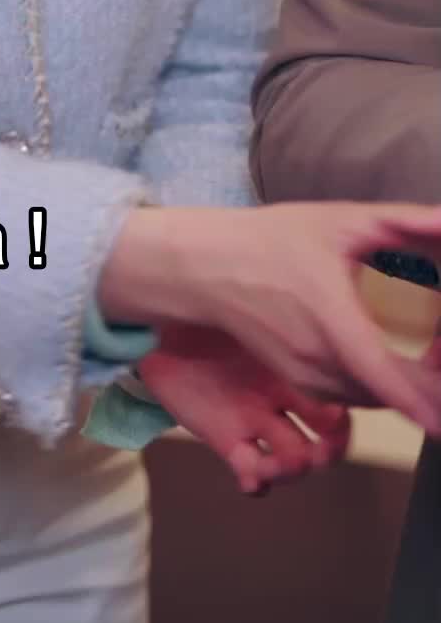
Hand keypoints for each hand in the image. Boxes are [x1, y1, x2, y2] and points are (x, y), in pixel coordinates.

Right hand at [98, 200, 440, 434]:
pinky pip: (351, 397)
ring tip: (433, 367)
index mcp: (329, 315)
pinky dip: (380, 390)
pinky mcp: (299, 382)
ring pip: (372, 398)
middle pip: (387, 394)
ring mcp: (305, 376)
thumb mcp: (337, 220)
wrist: (204, 267)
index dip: (421, 401)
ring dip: (405, 391)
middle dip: (429, 393)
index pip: (382, 372)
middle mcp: (316, 357)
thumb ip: (402, 221)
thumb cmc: (270, 240)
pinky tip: (398, 371)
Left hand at [136, 323, 350, 497]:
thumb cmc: (200, 304)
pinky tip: (250, 477)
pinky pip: (252, 472)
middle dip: (331, 451)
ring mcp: (254, 419)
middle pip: (329, 436)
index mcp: (292, 362)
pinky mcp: (225, 438)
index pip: (339, 396)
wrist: (153, 322)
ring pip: (295, 460)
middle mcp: (281, 395)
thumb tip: (320, 318)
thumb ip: (276, 319)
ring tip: (272, 465)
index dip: (346, 411)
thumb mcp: (244, 306)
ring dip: (292, 470)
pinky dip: (257, 482)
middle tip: (319, 452)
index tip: (338, 412)